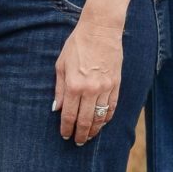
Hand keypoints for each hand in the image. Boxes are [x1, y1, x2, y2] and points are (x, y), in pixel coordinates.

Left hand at [53, 12, 123, 145]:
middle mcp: (90, 90)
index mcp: (73, 85)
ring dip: (94, 130)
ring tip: (89, 136)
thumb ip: (59, 89)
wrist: (100, 30)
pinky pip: (112, 107)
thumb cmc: (77, 45)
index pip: (69, 115)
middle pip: (85, 120)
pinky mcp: (116, 84)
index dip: (66, 129)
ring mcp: (105, 88)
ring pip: (100, 117)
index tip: (65, 136)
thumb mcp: (61, 64)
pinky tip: (102, 123)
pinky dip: (107, 118)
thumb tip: (56, 108)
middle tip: (77, 142)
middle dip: (80, 134)